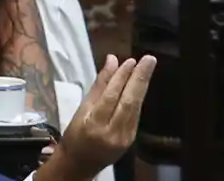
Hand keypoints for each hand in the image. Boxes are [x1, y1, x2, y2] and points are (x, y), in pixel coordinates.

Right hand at [47, 55, 155, 180]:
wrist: (79, 165)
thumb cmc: (75, 135)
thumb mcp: (82, 110)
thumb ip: (99, 86)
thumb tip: (112, 61)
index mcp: (94, 124)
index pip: (110, 97)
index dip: (120, 78)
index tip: (129, 61)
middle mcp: (112, 132)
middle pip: (129, 102)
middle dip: (140, 79)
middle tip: (149, 59)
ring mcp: (124, 138)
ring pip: (135, 108)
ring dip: (141, 87)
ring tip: (146, 67)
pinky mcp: (131, 139)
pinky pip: (135, 115)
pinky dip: (138, 99)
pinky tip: (140, 86)